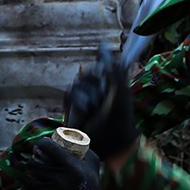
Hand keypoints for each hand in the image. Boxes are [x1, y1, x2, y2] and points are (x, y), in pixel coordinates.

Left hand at [12, 138, 131, 189]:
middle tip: (36, 163)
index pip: (47, 147)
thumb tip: (68, 134)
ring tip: (33, 177)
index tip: (42, 147)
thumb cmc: (90, 187)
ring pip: (26, 180)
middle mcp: (60, 181)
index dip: (42, 144)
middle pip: (33, 164)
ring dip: (29, 177)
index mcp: (72, 168)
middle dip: (33, 162)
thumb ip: (82, 148)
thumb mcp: (92, 165)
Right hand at [64, 42, 138, 157]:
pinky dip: (76, 101)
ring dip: (86, 94)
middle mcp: (99, 90)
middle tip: (101, 96)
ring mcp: (85, 99)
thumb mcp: (119, 91)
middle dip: (93, 82)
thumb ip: (114, 69)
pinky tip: (84, 110)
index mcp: (113, 85)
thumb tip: (103, 47)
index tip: (101, 53)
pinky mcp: (73, 108)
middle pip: (89, 73)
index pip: (104, 65)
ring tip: (93, 108)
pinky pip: (69, 94)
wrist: (107, 143)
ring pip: (78, 83)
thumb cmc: (118, 118)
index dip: (103, 59)